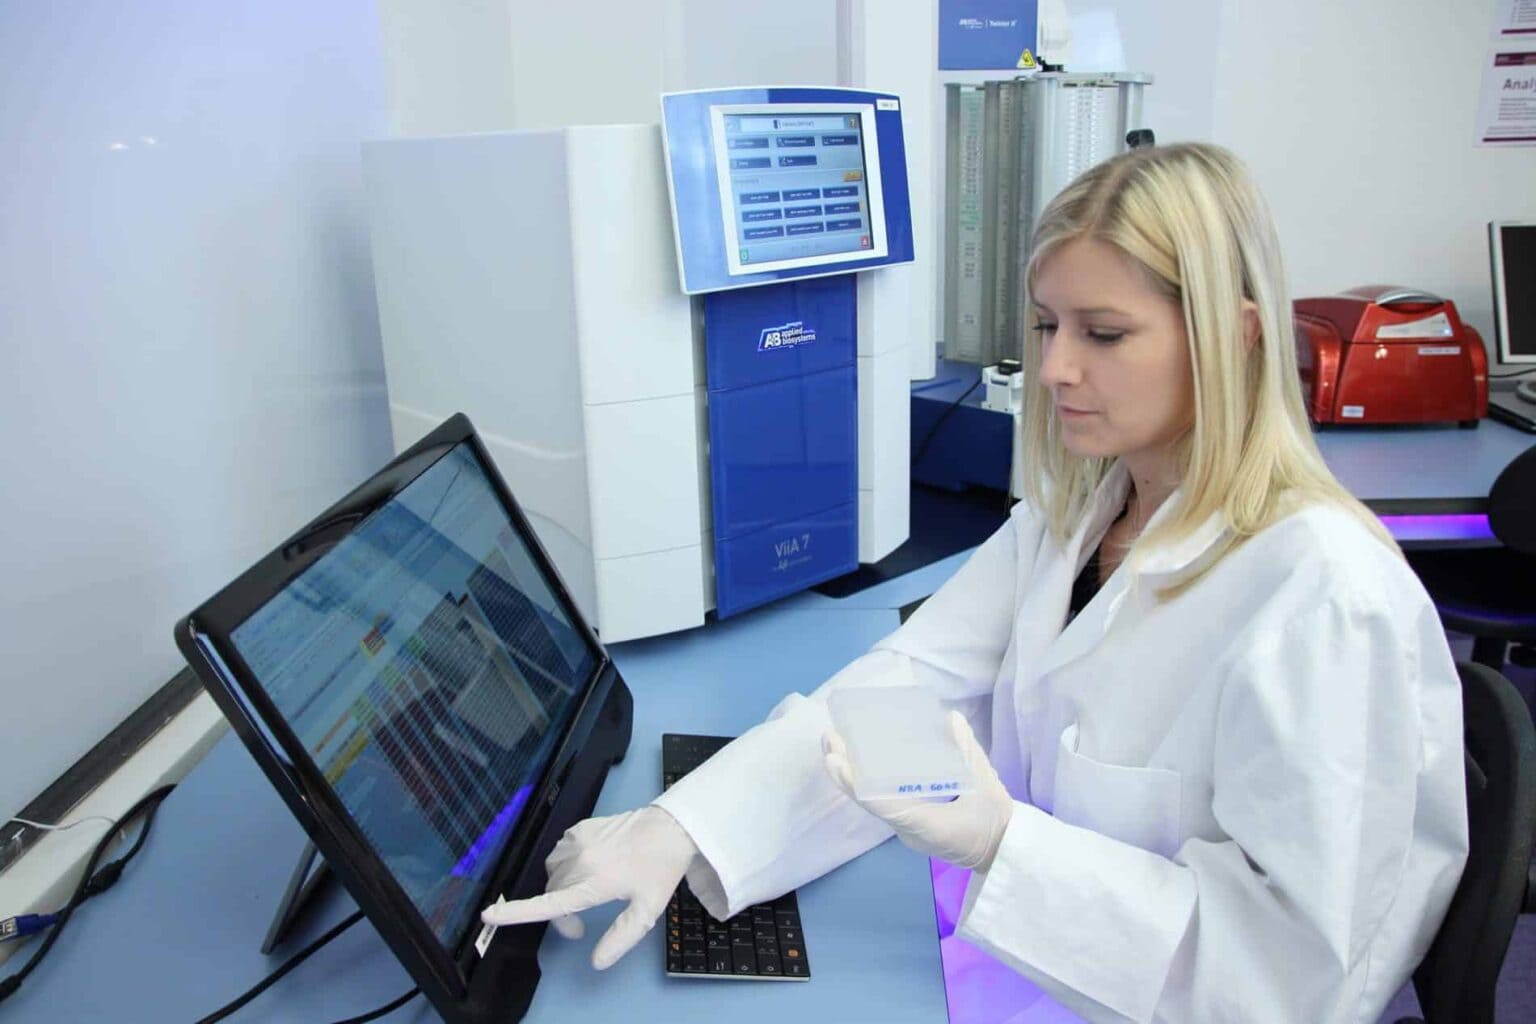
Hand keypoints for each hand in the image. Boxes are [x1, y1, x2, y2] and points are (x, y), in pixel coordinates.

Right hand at [480, 805, 698, 968]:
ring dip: (560, 888)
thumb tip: (596, 962)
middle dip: (561, 915)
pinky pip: (560, 853)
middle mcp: (581, 861)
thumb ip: (621, 938)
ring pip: (553, 873)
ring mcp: (578, 841)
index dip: (516, 912)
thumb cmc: (660, 869)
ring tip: (585, 896)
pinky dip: (566, 866)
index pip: (550, 902)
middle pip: (551, 894)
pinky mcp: (580, 827)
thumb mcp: (647, 910)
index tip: (488, 916)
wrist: (670, 826)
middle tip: (581, 929)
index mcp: (595, 883)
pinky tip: (588, 868)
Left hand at [823, 710, 1013, 870]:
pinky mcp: (911, 825)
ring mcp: (908, 829)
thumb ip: (968, 751)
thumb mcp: (986, 786)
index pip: (882, 804)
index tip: (834, 760)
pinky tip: (860, 761)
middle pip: (869, 800)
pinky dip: (868, 781)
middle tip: (829, 739)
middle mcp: (909, 830)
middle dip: (846, 771)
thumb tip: (950, 719)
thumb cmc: (995, 823)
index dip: (855, 782)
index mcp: (926, 825)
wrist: (1003, 852)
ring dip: (852, 774)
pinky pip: (883, 802)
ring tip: (835, 745)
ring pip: (872, 801)